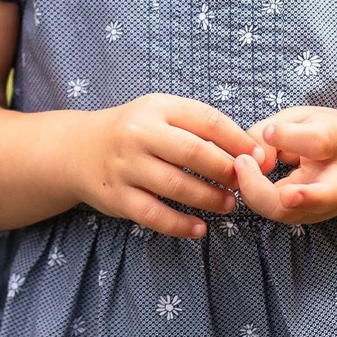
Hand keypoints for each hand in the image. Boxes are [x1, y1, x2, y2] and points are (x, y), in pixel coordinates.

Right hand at [68, 95, 252, 237]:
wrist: (77, 150)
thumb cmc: (134, 132)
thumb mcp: (160, 114)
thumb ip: (199, 127)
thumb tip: (250, 151)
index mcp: (156, 108)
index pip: (206, 120)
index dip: (238, 140)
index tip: (259, 157)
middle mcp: (139, 134)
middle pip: (194, 153)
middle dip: (226, 171)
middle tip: (244, 184)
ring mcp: (125, 166)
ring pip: (176, 186)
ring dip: (209, 199)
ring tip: (229, 205)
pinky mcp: (117, 197)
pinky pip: (154, 215)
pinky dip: (181, 225)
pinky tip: (199, 228)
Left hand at [234, 106, 336, 224]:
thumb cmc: (318, 133)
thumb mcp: (298, 118)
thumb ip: (272, 131)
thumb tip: (250, 160)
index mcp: (336, 141)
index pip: (318, 142)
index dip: (291, 138)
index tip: (270, 132)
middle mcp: (334, 178)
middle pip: (327, 195)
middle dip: (303, 197)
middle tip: (268, 182)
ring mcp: (319, 203)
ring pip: (291, 213)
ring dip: (258, 195)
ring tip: (241, 166)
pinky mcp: (301, 215)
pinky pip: (273, 209)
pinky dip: (253, 194)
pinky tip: (242, 175)